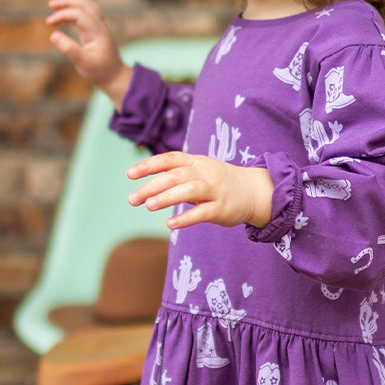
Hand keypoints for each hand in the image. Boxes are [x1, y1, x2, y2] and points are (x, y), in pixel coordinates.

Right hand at [46, 0, 130, 106]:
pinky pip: (88, 14)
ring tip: (58, 2)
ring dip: (73, 3)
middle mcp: (101, 27)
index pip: (79, 14)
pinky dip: (77, 10)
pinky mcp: (98, 32)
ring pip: (88, 7)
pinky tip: (67, 14)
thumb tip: (53, 35)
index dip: (62, 14)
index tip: (49, 23)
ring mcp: (100, 28)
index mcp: (98, 32)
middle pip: (85, 5)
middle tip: (51, 3)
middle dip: (68, 1)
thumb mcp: (82, 63)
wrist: (115, 78)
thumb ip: (68, 49)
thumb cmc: (99, 72)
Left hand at [127, 152, 273, 230]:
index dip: (149, 165)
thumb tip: (148, 184)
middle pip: (175, 176)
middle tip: (132, 200)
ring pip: (189, 190)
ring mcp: (215, 190)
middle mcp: (205, 173)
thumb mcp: (199, 171)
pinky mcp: (223, 208)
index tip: (129, 174)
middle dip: (151, 187)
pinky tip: (170, 224)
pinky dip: (186, 218)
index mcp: (196, 162)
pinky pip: (203, 212)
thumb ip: (177, 175)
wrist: (254, 191)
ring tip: (148, 206)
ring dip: (167, 197)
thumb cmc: (219, 182)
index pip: (170, 159)